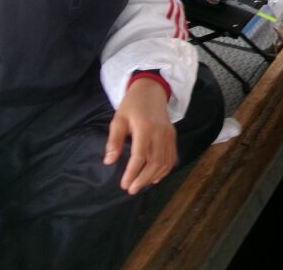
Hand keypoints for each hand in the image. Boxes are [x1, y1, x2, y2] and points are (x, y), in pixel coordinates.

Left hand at [104, 78, 176, 194]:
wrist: (152, 91)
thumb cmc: (132, 105)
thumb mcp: (118, 120)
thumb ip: (114, 141)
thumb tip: (109, 161)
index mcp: (145, 128)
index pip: (140, 156)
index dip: (132, 173)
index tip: (124, 185)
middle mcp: (160, 133)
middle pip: (155, 162)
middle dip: (143, 179)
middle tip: (131, 190)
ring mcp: (169, 135)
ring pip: (165, 162)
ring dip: (153, 177)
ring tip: (141, 185)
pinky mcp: (173, 136)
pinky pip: (172, 157)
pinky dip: (165, 170)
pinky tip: (155, 177)